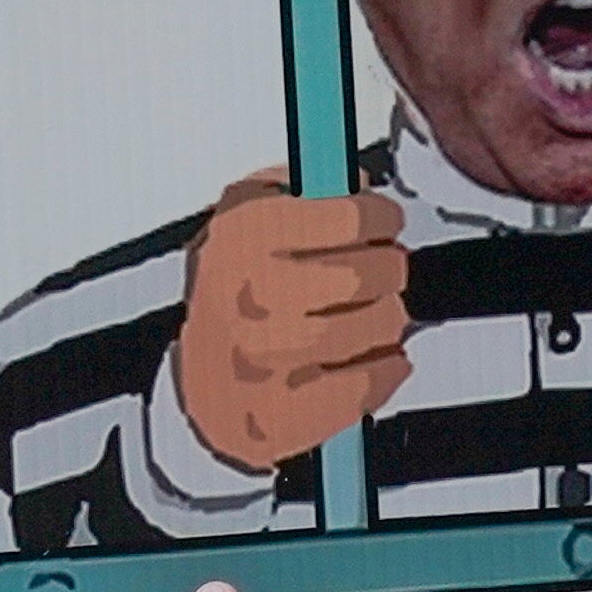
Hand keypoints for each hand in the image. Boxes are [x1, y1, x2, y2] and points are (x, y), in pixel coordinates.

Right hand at [174, 173, 412, 470]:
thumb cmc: (234, 287)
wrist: (203, 374)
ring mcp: (267, 360)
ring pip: (376, 327)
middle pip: (368, 274)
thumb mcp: (246, 211)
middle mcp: (251, 298)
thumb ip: (302, 183)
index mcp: (243, 238)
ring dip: (387, 315)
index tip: (381, 219)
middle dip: (388, 265)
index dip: (379, 214)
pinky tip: (371, 354)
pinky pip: (367, 384)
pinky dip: (385, 367)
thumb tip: (350, 180)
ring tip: (370, 310)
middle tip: (381, 267)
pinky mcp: (285, 412)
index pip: (349, 216)